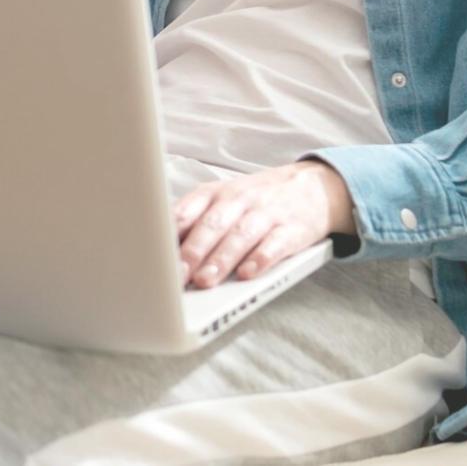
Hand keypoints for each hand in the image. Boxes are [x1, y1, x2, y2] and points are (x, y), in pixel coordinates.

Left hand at [173, 160, 354, 289]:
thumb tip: (162, 255)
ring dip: (221, 259)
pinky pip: (275, 245)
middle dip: (194, 250)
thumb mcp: (221, 201)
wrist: (312, 187)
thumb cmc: (254, 201)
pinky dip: (261, 259)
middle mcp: (239, 200)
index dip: (170, 234)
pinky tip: (248, 274)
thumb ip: (194, 223)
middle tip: (178, 274)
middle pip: (213, 224)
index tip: (154, 255)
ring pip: (241, 235)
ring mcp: (267, 213)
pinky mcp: (292, 229)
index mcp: (214, 193)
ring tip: (206, 280)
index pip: (187, 210)